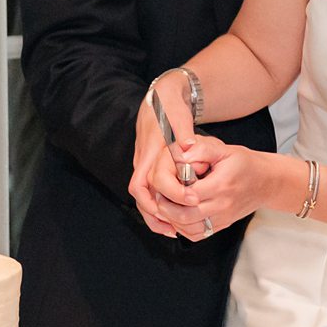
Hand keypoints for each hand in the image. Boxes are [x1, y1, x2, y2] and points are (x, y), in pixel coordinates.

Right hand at [129, 76, 202, 238]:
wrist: (160, 96)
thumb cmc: (171, 108)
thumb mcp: (179, 119)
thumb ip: (184, 136)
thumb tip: (186, 148)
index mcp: (149, 153)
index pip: (142, 184)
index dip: (157, 200)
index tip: (181, 205)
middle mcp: (143, 160)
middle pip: (140, 196)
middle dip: (154, 216)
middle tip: (174, 230)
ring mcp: (144, 163)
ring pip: (143, 196)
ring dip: (156, 214)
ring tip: (174, 229)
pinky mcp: (149, 165)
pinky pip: (149, 190)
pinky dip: (158, 205)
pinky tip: (174, 214)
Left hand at [165, 137, 298, 236]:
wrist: (267, 181)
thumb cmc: (244, 163)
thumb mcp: (225, 149)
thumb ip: (202, 149)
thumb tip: (181, 153)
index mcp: (221, 185)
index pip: (188, 195)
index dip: (171, 191)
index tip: (163, 183)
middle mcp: (222, 206)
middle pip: (185, 216)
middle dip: (165, 208)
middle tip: (158, 196)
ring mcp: (222, 219)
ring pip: (189, 229)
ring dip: (172, 220)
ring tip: (164, 205)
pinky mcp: (222, 226)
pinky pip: (197, 235)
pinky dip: (182, 229)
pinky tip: (176, 216)